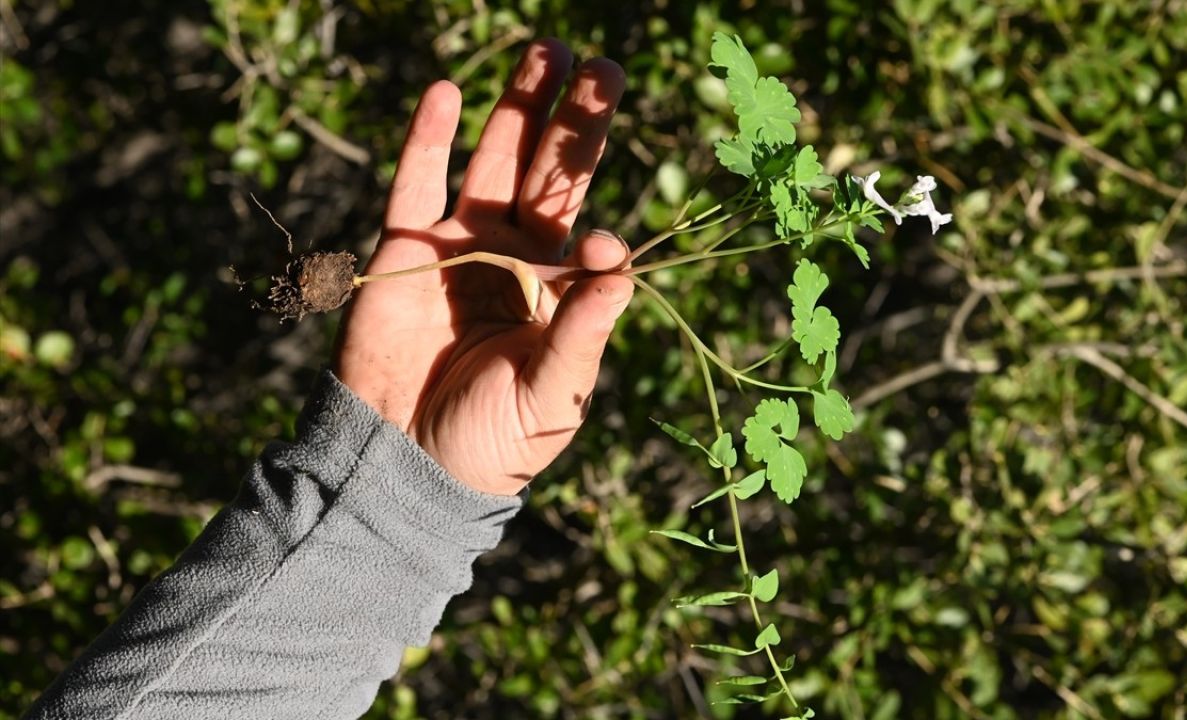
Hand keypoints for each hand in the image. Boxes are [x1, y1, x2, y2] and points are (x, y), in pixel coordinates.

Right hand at [333, 39, 631, 495]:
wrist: (405, 460)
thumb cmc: (491, 439)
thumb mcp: (551, 392)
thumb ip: (584, 331)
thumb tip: (623, 268)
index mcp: (559, 291)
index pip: (588, 231)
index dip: (597, 224)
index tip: (596, 246)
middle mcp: (516, 256)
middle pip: (550, 173)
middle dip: (575, 120)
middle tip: (602, 65)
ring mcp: (462, 246)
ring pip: (495, 161)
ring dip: (519, 107)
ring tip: (548, 51)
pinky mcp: (407, 248)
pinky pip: (416, 183)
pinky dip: (428, 138)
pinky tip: (446, 93)